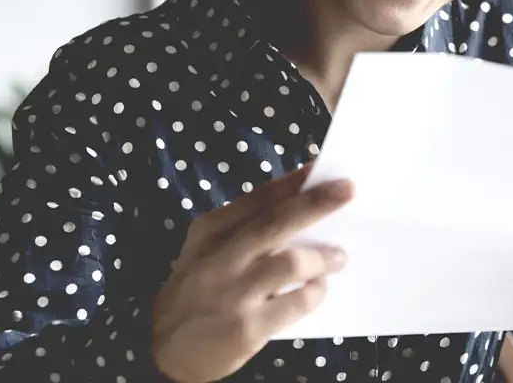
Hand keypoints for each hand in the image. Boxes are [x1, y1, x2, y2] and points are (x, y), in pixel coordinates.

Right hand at [151, 169, 353, 382]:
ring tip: (339, 257)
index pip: (258, 198)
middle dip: (315, 203)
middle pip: (275, 222)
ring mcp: (234, 294)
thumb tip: (299, 203)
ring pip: (291, 263)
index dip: (293, 181)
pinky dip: (315, 292)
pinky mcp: (248, 328)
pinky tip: (318, 288)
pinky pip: (296, 303)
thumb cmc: (197, 289)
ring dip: (323, 257)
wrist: (164, 347)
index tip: (321, 166)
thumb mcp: (206, 249)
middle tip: (347, 190)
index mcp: (210, 231)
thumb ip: (243, 227)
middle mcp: (220, 259)